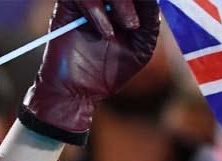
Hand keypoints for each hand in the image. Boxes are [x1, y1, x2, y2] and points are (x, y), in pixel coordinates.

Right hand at [20, 0, 159, 141]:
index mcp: (122, 6)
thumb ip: (150, 21)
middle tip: (137, 24)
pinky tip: (107, 33)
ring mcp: (86, 3)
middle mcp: (104, 1)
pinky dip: (96, 10)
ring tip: (130, 27)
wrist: (80, 90)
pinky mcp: (67, 7)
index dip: (144, 0)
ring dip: (121, 3)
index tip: (152, 7)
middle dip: (133, 0)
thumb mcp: (141, 46)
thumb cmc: (111, 71)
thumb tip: (154, 0)